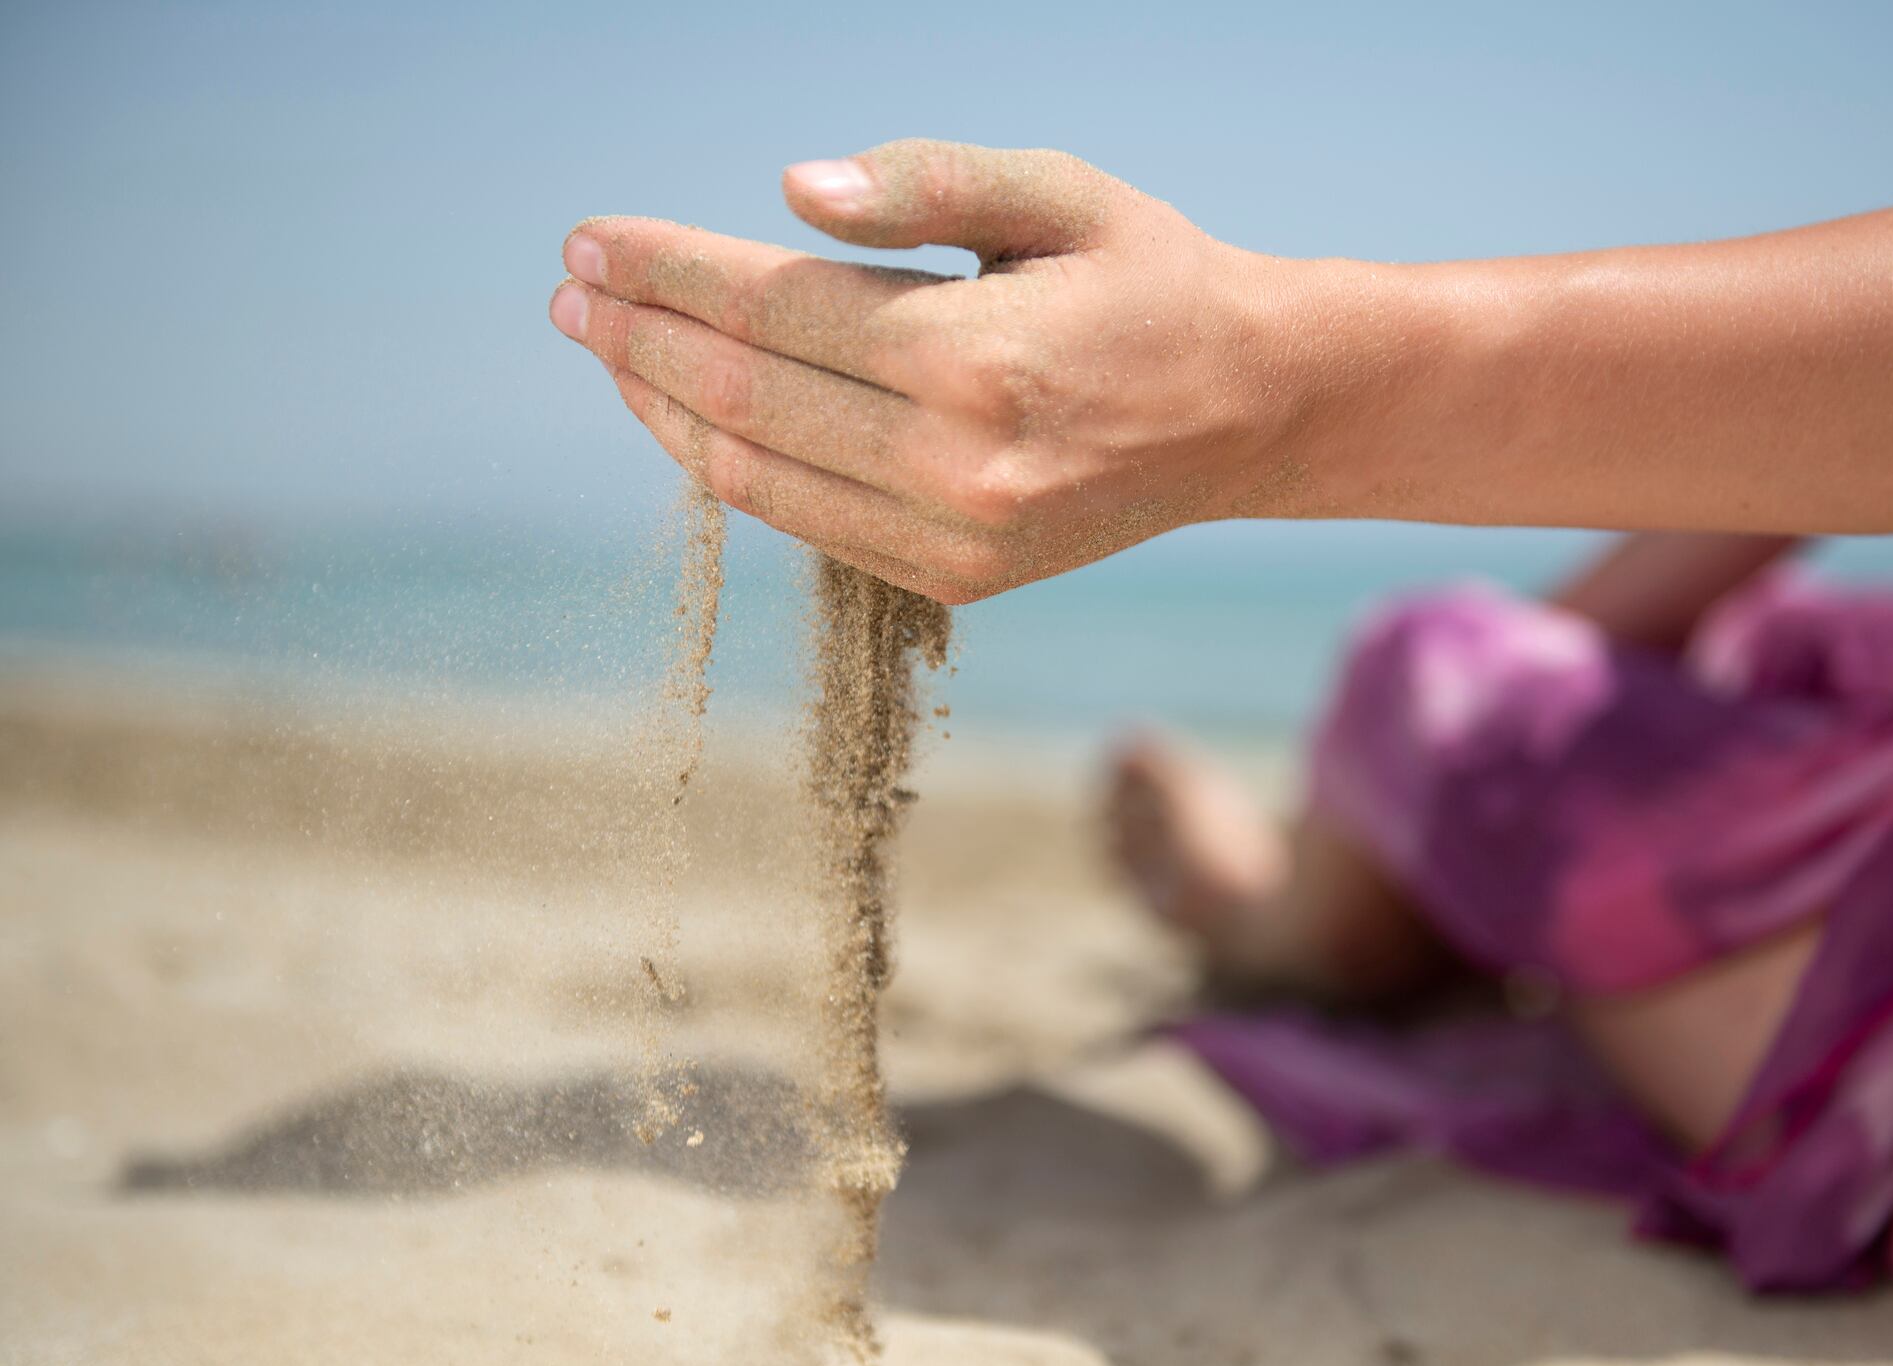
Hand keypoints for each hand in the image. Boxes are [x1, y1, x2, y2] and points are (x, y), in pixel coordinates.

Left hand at [550, 140, 1313, 602]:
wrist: (1248, 410)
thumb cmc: (1149, 280)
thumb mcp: (1057, 195)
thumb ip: (923, 185)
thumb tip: (787, 193)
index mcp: (979, 356)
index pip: (773, 307)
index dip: (665, 272)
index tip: (588, 243)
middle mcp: (959, 463)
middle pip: (745, 395)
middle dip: (639, 338)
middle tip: (570, 295)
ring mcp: (956, 538)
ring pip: (758, 475)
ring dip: (666, 410)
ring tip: (610, 352)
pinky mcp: (958, 580)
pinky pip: (807, 525)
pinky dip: (734, 471)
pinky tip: (695, 420)